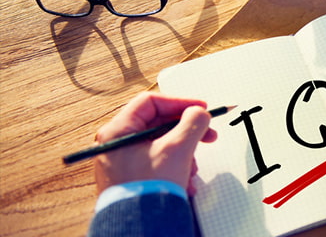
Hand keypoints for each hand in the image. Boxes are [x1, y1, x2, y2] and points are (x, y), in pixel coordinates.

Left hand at [94, 92, 217, 195]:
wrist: (140, 226)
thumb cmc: (148, 189)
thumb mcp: (177, 148)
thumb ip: (192, 123)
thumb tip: (199, 113)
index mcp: (118, 131)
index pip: (151, 102)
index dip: (179, 102)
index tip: (200, 109)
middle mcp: (117, 144)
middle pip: (158, 124)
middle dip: (186, 132)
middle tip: (207, 135)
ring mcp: (124, 162)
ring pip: (161, 144)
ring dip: (184, 152)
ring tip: (192, 168)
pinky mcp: (133, 177)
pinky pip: (158, 162)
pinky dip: (176, 166)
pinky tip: (185, 180)